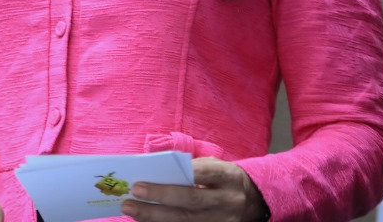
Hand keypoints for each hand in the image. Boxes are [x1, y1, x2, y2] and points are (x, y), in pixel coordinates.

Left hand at [119, 157, 268, 221]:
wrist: (251, 201)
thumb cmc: (221, 179)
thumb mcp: (213, 166)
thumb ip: (190, 167)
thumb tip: (154, 170)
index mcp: (228, 177)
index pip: (202, 173)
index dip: (178, 174)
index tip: (149, 175)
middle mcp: (228, 200)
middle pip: (191, 200)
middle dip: (160, 196)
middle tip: (134, 191)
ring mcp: (223, 221)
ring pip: (187, 220)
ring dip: (155, 216)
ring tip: (131, 209)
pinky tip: (145, 221)